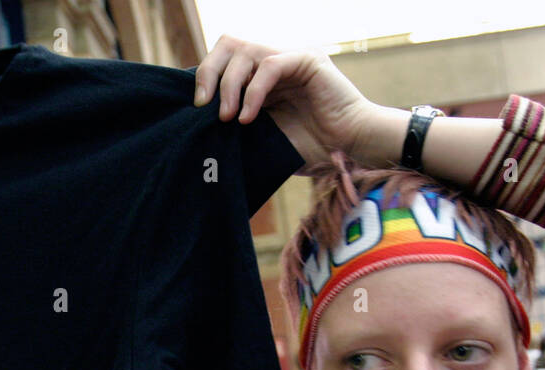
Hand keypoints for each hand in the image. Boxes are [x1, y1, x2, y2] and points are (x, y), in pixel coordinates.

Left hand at [192, 35, 386, 167]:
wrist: (349, 150)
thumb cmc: (310, 149)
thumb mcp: (263, 136)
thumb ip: (237, 125)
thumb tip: (199, 128)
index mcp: (261, 77)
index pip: (224, 59)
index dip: (205, 77)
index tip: (195, 108)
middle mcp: (274, 62)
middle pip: (229, 44)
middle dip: (209, 72)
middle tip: (202, 105)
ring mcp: (291, 58)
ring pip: (246, 51)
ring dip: (230, 86)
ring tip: (228, 119)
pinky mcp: (307, 60)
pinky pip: (270, 65)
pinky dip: (254, 91)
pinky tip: (248, 117)